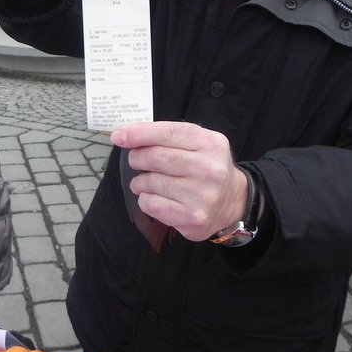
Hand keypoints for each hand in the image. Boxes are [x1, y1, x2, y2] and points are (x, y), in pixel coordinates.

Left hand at [111, 122, 249, 241]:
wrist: (233, 202)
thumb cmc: (207, 167)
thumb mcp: (197, 142)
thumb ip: (166, 135)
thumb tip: (124, 134)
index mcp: (210, 143)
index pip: (167, 133)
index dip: (138, 133)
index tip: (118, 136)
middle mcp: (209, 169)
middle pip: (155, 157)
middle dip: (137, 158)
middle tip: (136, 161)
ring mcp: (201, 196)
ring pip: (150, 182)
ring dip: (140, 181)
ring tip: (147, 181)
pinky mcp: (191, 218)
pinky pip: (151, 204)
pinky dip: (145, 199)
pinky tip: (154, 197)